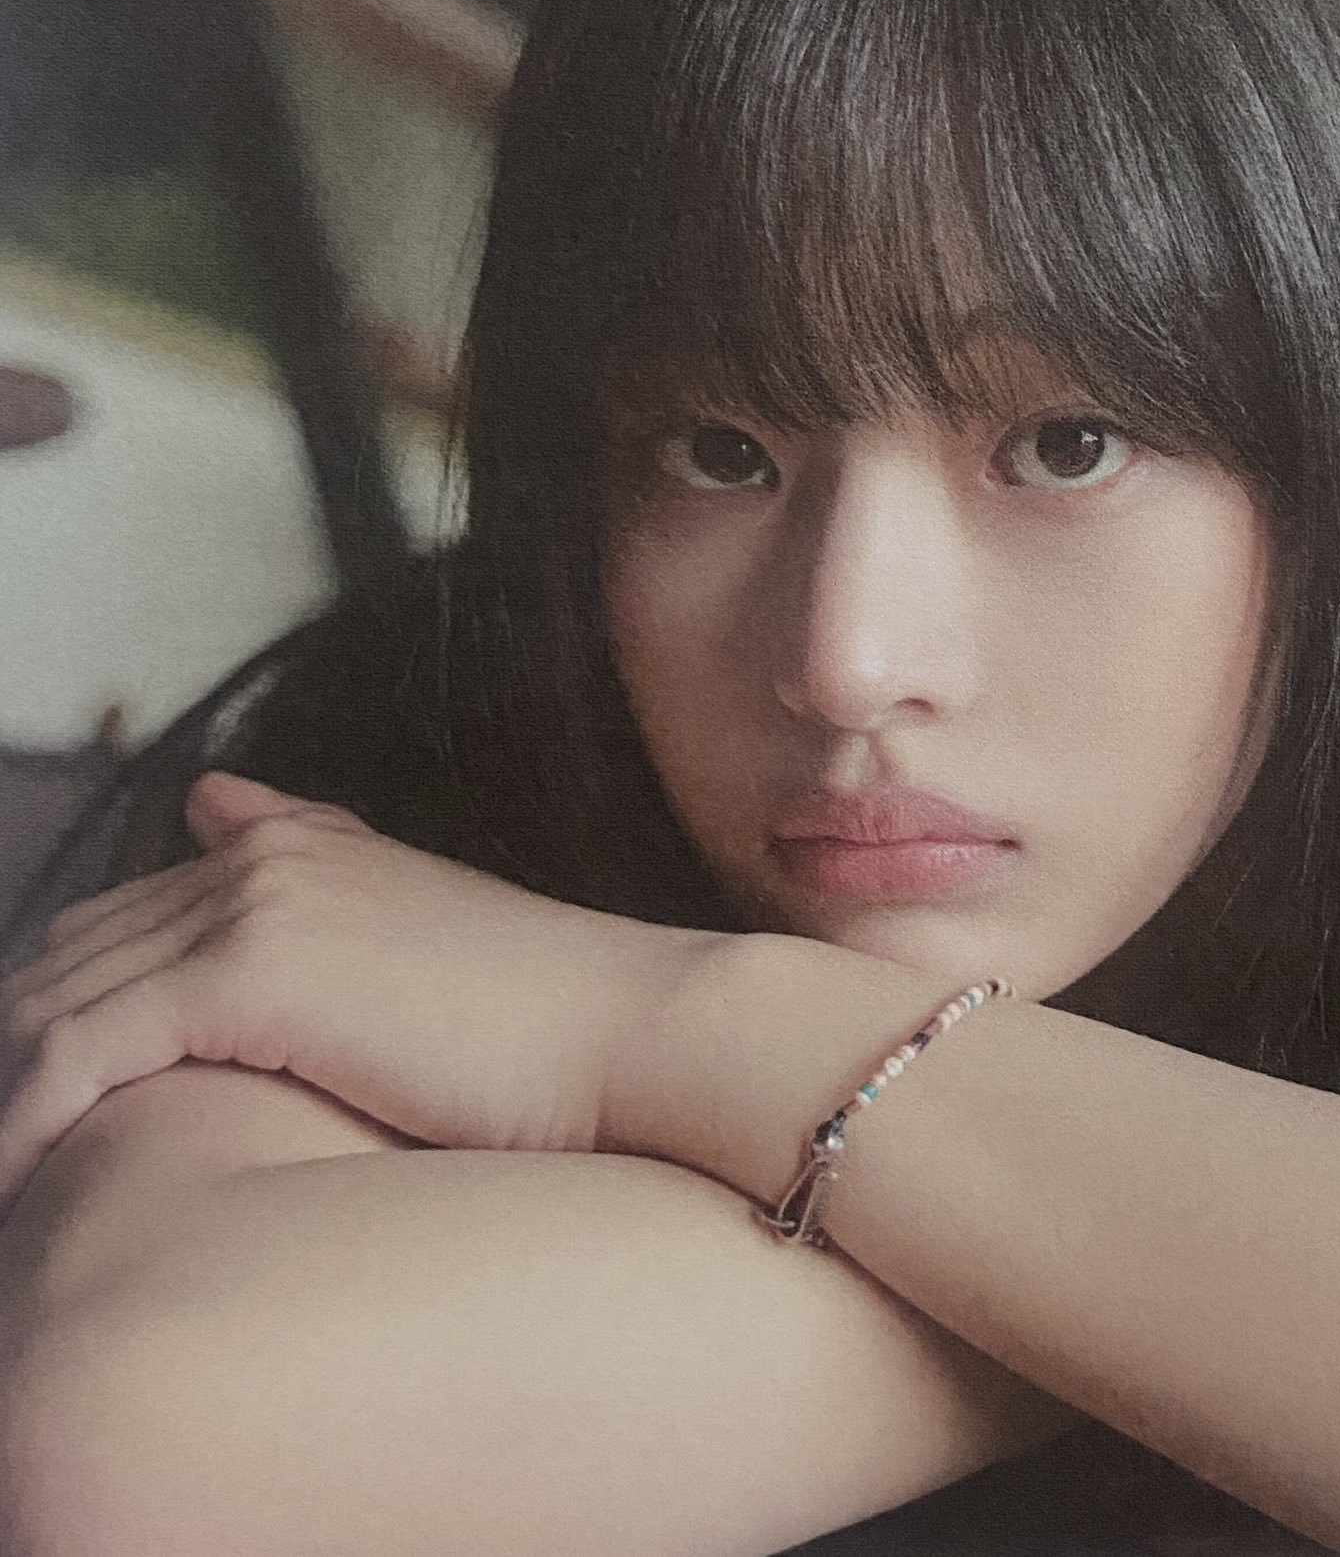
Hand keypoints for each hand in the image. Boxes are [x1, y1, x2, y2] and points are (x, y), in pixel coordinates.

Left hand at [0, 772, 728, 1204]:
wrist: (633, 1029)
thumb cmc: (544, 1020)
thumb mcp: (416, 924)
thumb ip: (311, 863)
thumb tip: (208, 798)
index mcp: (296, 846)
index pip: (114, 926)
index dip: (56, 1020)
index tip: (43, 1109)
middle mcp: (261, 857)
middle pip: (64, 958)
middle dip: (19, 1059)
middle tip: (17, 1154)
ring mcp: (254, 903)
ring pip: (50, 1005)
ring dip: (11, 1101)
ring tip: (11, 1183)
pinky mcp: (252, 970)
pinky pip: (76, 1053)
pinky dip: (28, 1124)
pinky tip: (26, 1185)